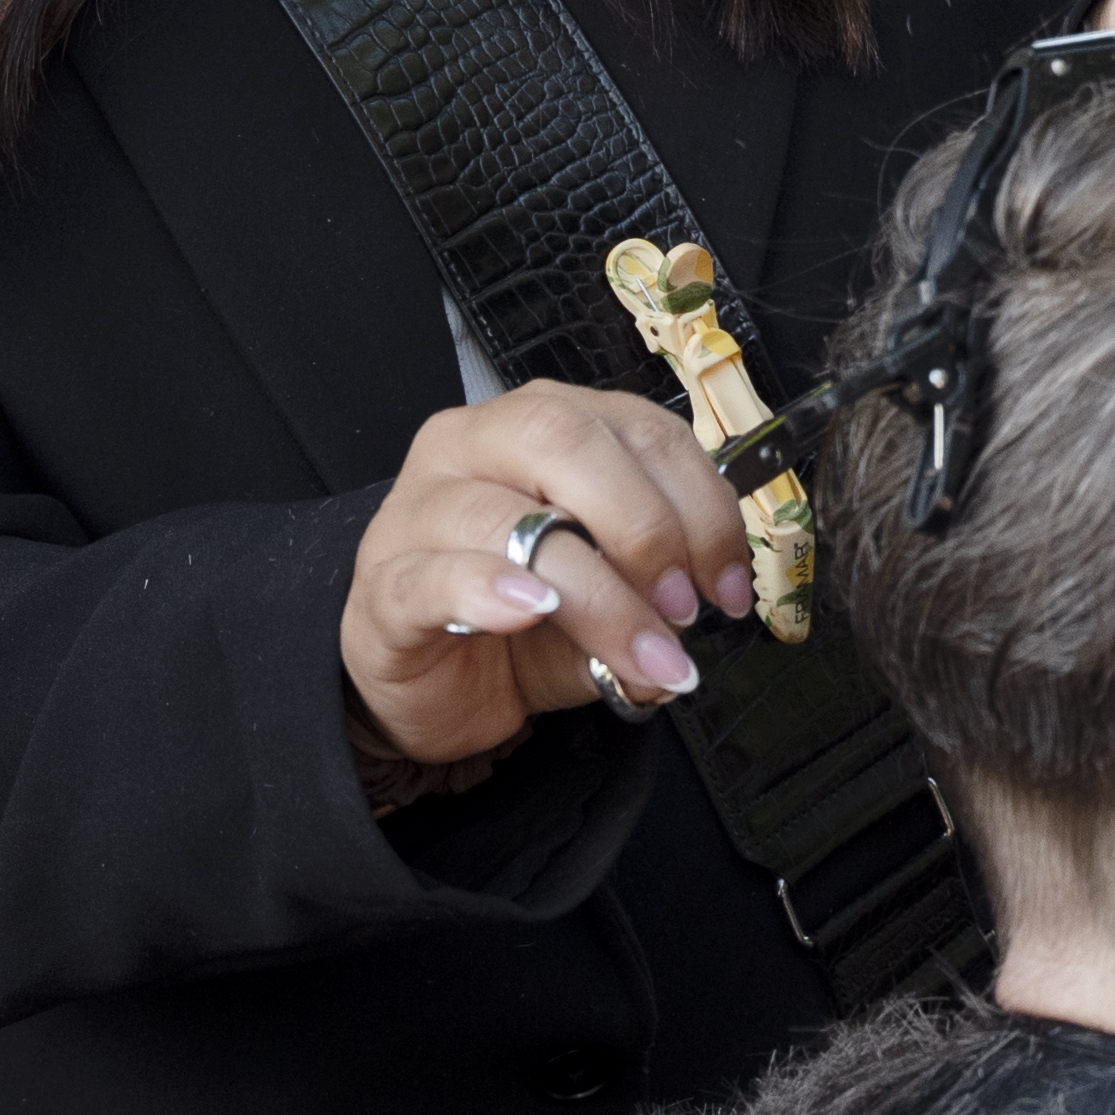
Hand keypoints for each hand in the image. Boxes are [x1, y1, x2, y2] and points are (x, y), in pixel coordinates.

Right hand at [341, 378, 757, 772]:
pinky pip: (435, 574)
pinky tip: (531, 612)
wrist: (432, 688)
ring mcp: (417, 510)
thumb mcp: (611, 600)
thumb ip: (656, 589)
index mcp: (541, 426)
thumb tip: (707, 608)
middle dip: (646, 526)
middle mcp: (472, 444)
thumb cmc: (522, 624)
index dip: (700, 503)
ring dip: (595, 592)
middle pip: (564, 442)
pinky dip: (490, 590)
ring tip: (642, 653)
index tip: (731, 583)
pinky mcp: (382, 586)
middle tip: (685, 608)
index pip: (636, 428)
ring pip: (504, 516)